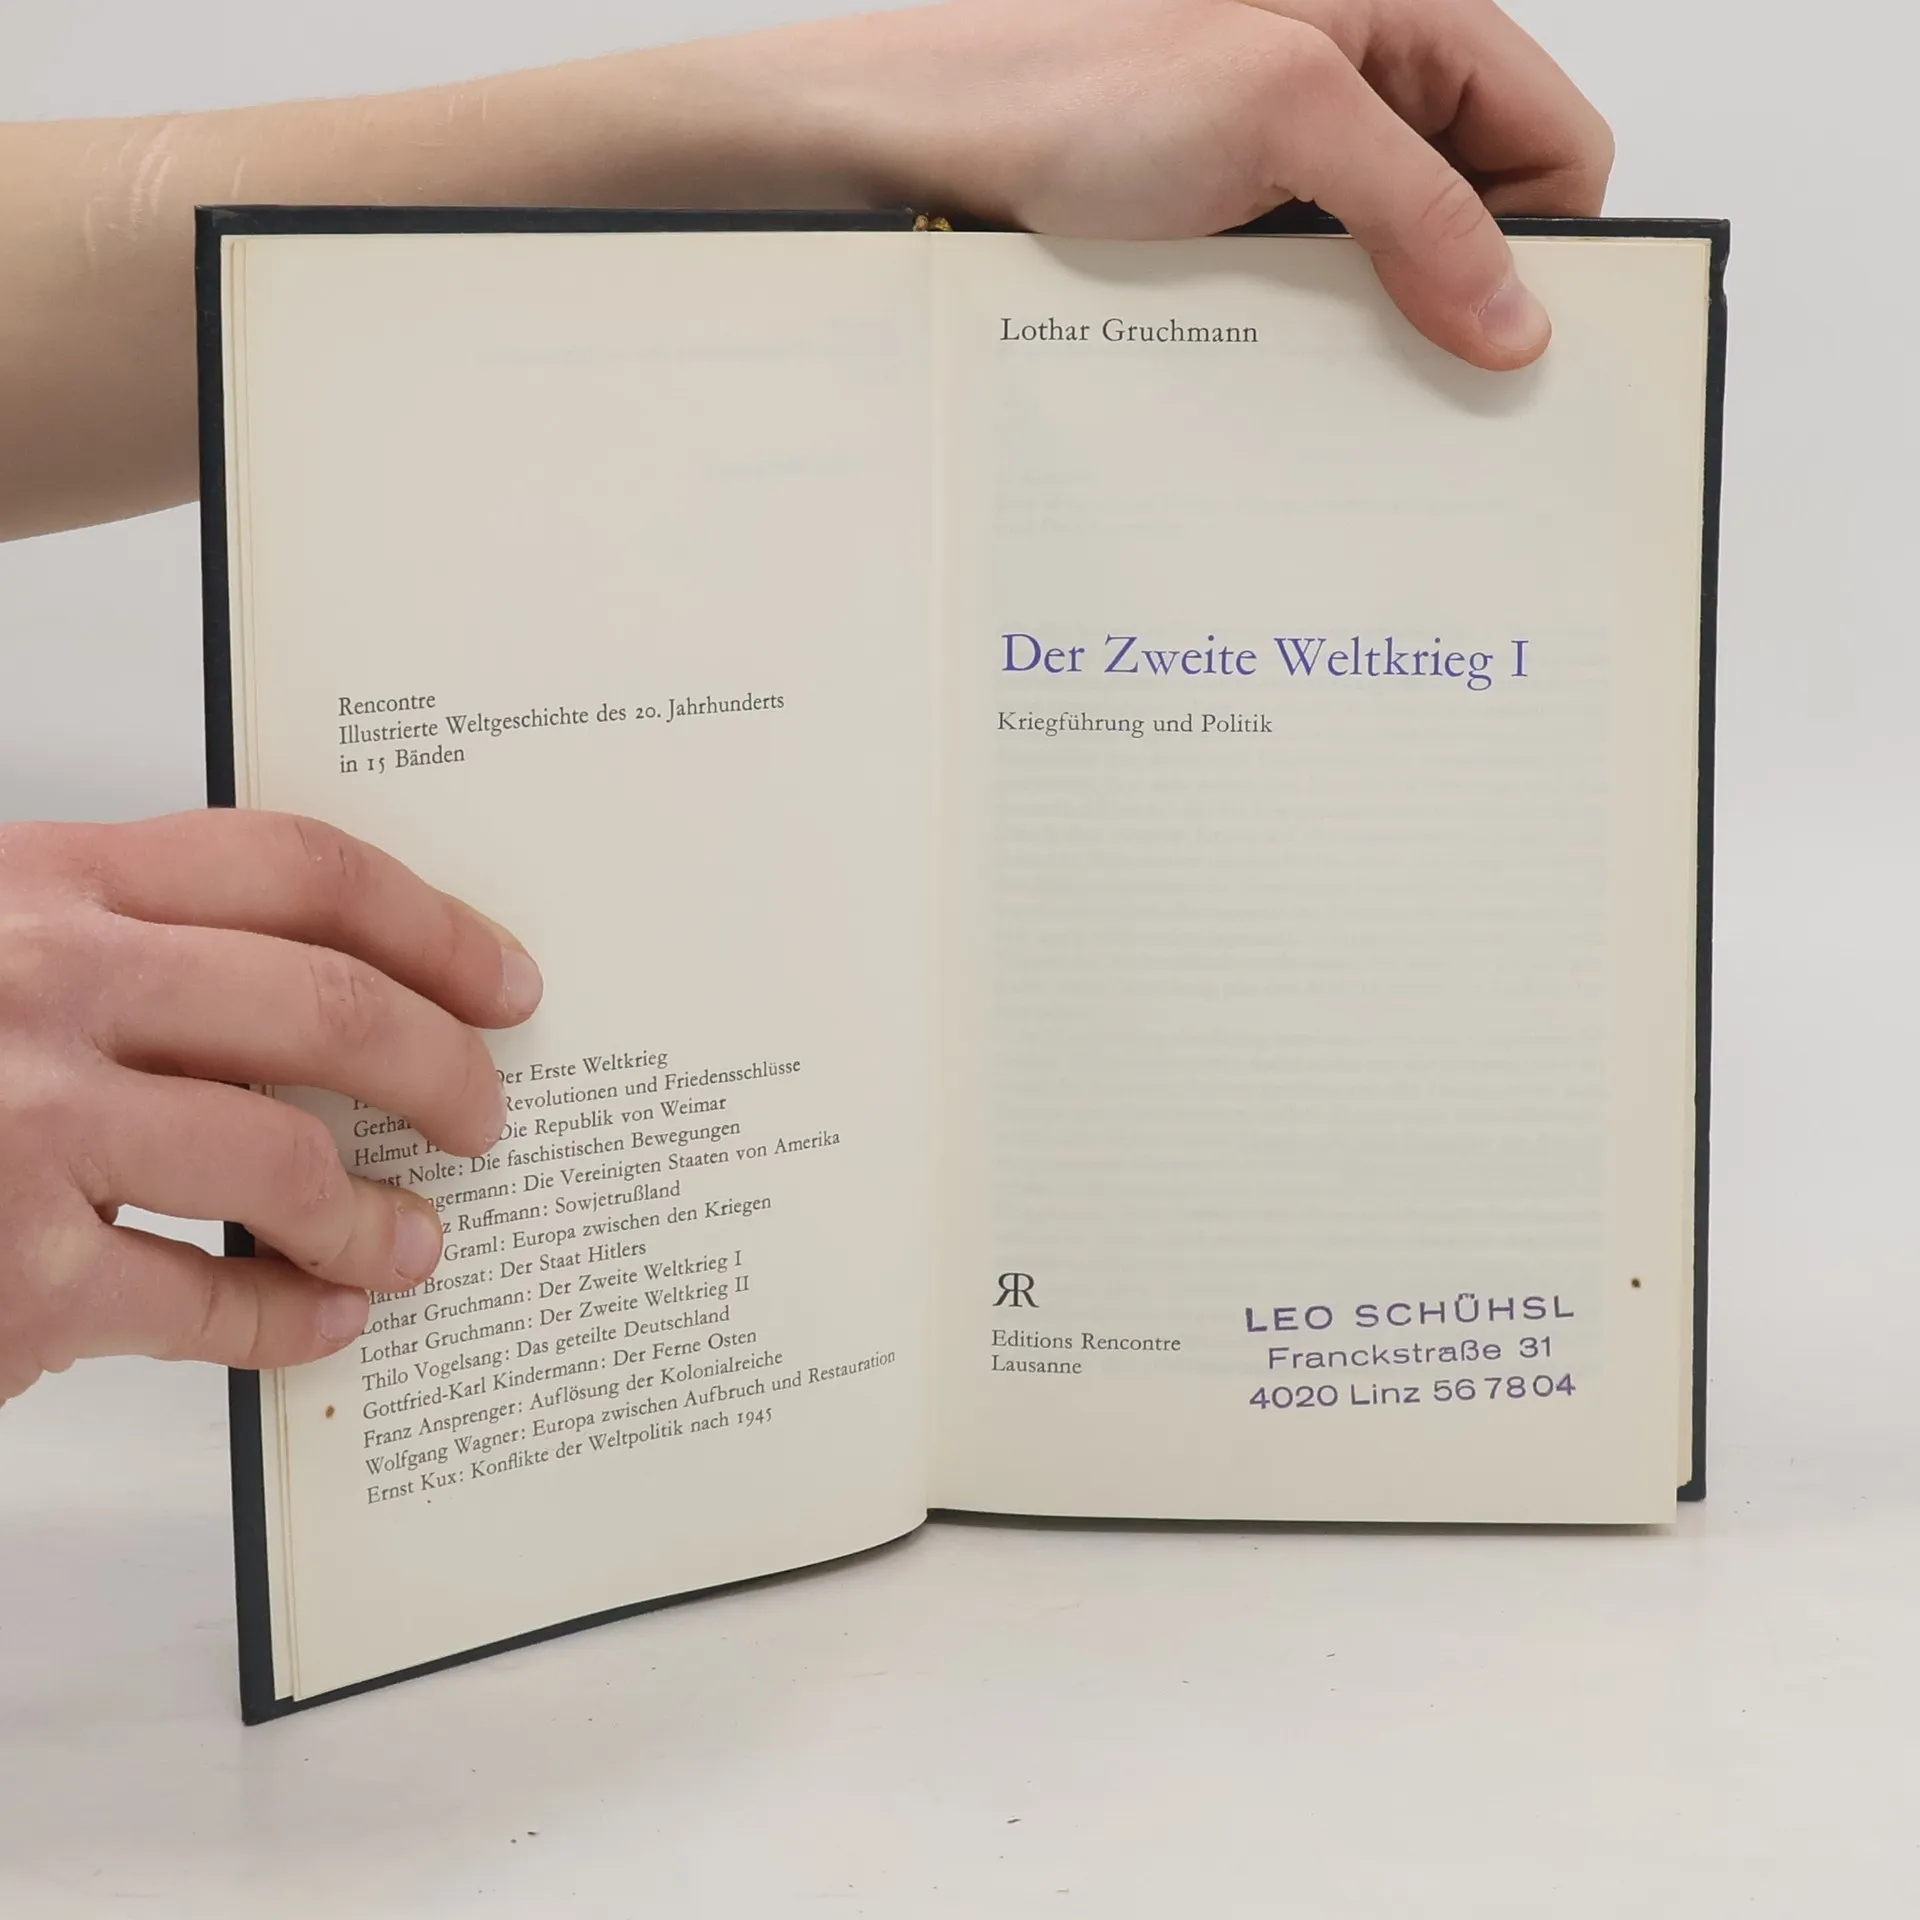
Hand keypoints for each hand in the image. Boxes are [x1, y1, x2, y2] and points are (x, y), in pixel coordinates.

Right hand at [0, 812, 541, 1403]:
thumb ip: (133, 947)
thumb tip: (337, 1003)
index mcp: (47, 885)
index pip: (297, 870)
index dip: (432, 924)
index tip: (505, 979)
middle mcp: (42, 986)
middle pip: (325, 1006)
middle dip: (441, 1069)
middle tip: (486, 1115)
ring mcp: (22, 1131)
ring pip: (284, 1160)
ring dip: (378, 1215)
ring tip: (417, 1240)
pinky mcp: (14, 1281)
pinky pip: (205, 1300)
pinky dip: (288, 1320)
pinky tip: (326, 1323)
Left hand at [706, 0, 1610, 368]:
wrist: (922, 146)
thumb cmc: (1072, 86)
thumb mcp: (1282, 118)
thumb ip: (1420, 206)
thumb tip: (1517, 314)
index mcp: (1402, 23)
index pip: (1555, 141)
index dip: (1552, 242)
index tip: (1512, 341)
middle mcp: (1359, 93)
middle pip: (1483, 214)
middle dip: (1468, 299)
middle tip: (1433, 384)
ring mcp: (1295, 169)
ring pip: (1398, 269)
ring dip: (1385, 331)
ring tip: (1340, 376)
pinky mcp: (1238, 233)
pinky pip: (1318, 302)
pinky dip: (1317, 343)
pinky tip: (1284, 373)